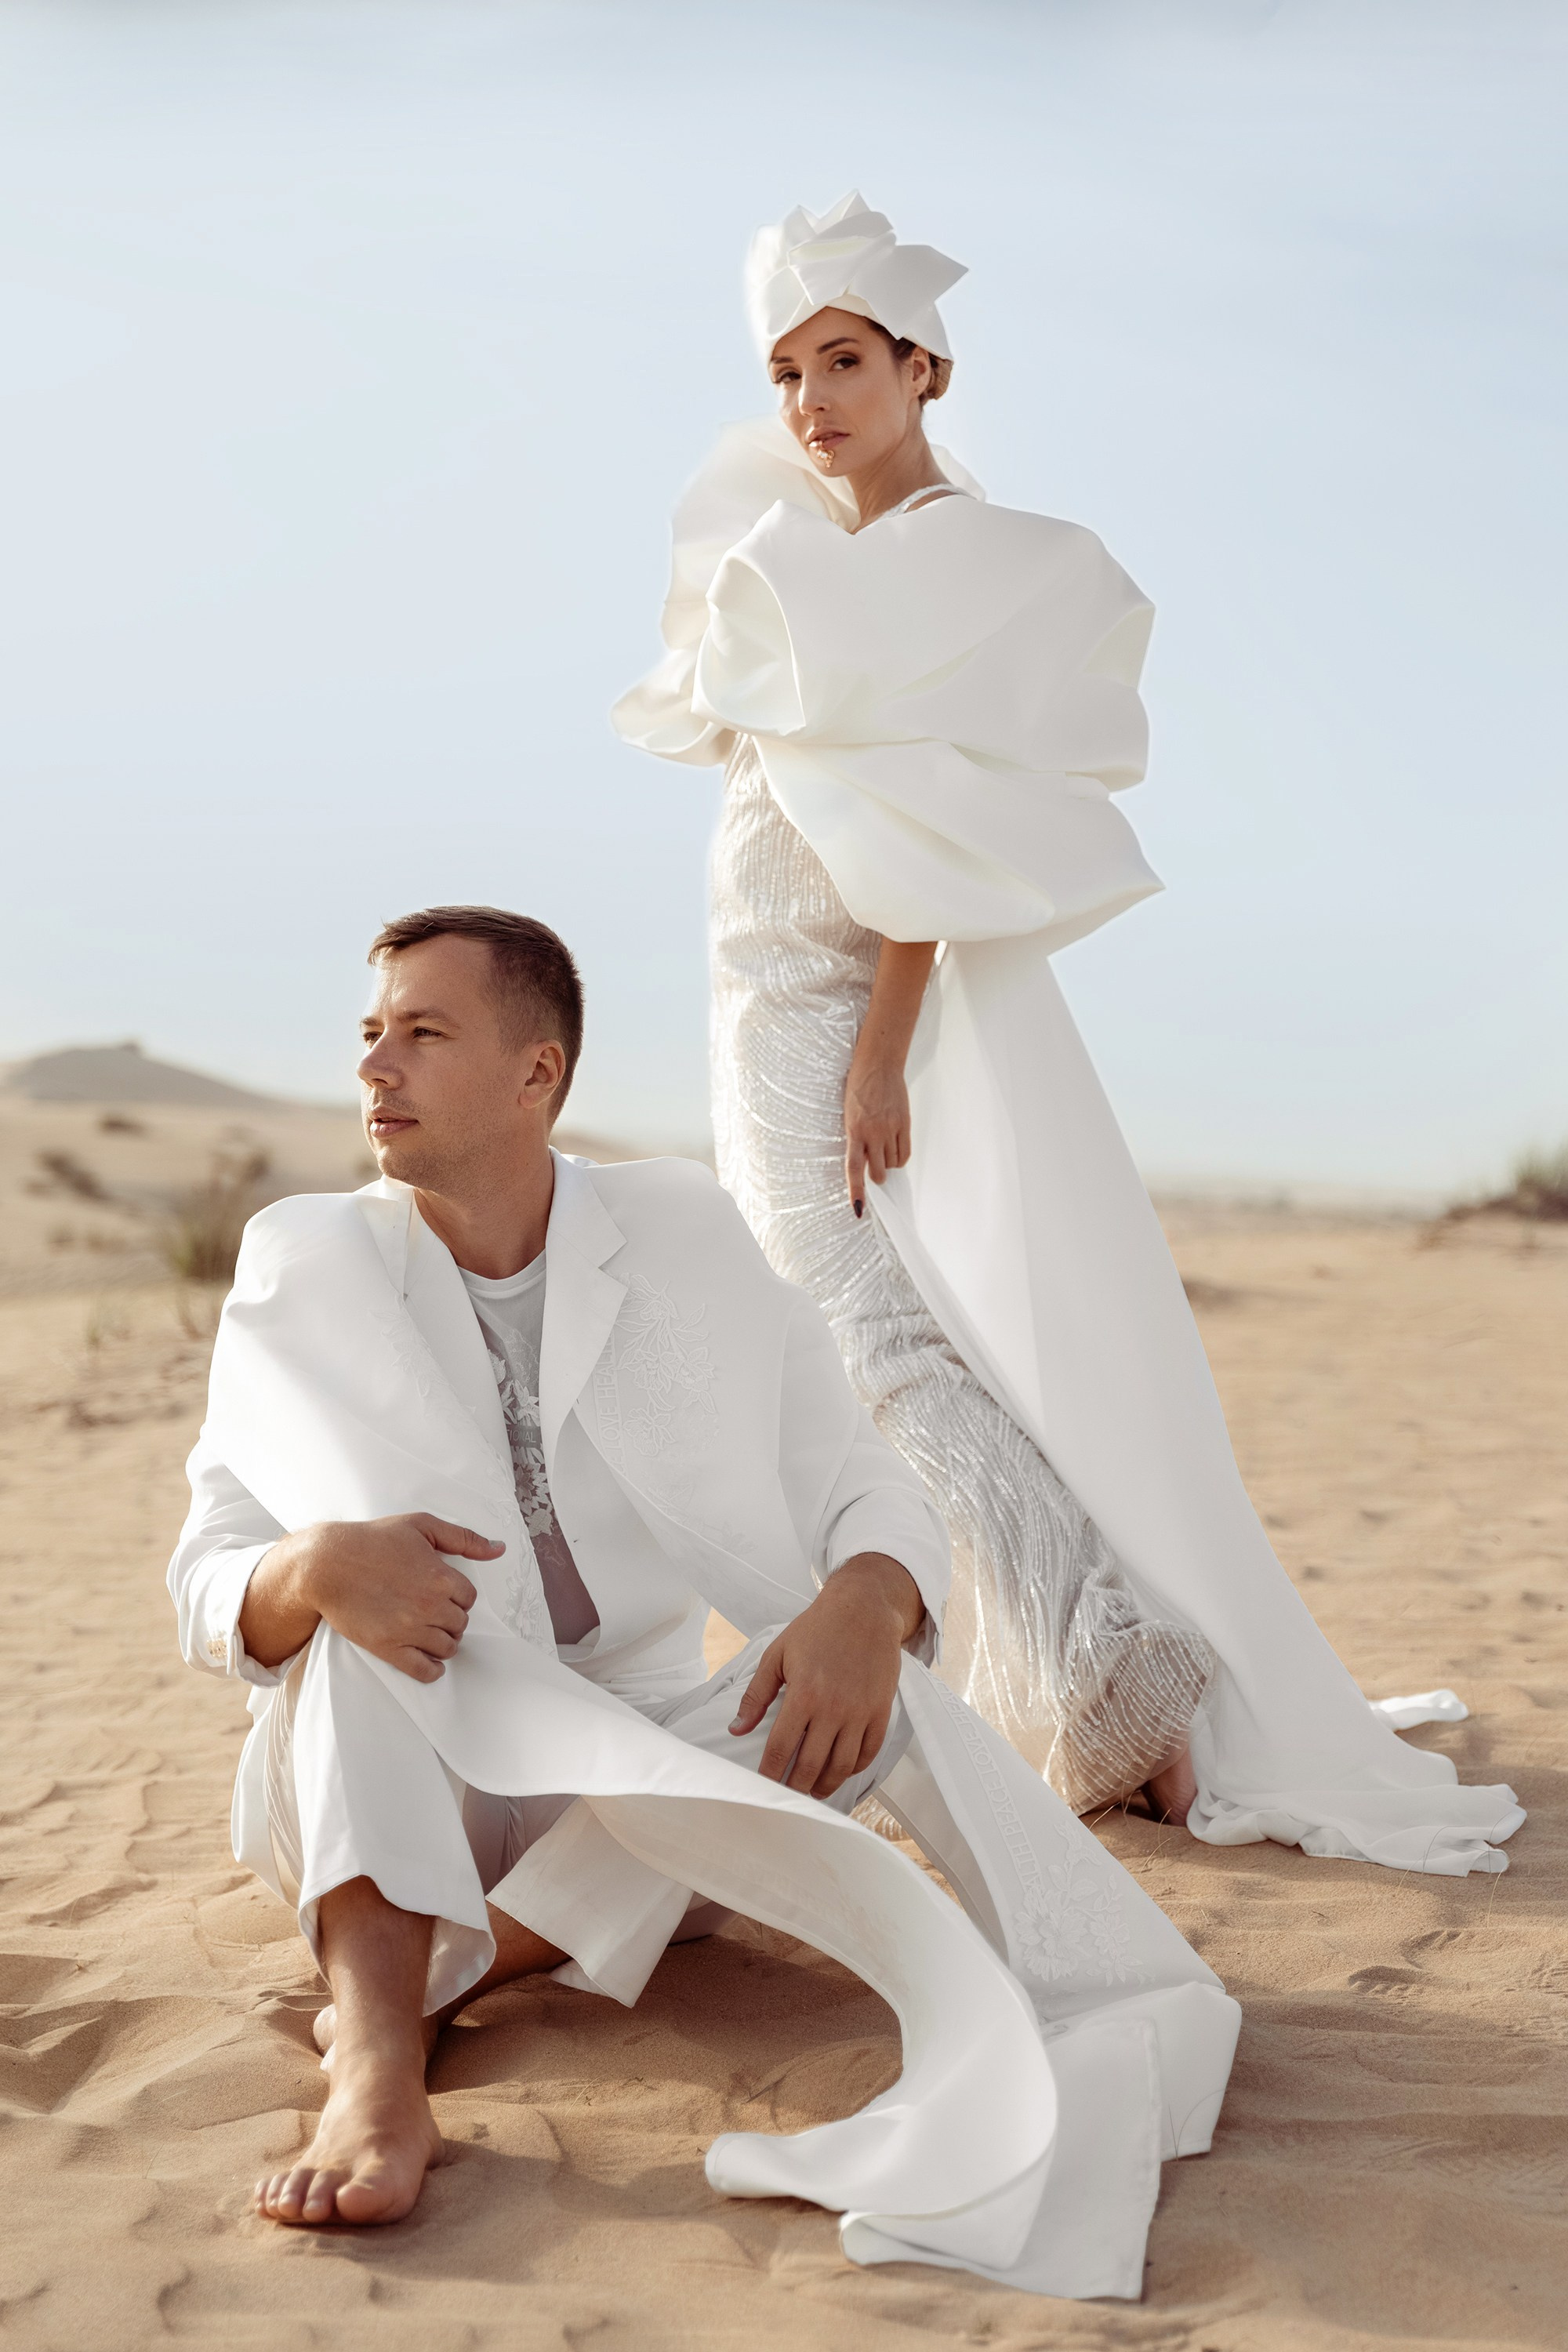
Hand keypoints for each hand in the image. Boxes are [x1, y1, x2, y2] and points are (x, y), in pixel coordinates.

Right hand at [239, 1514, 501, 1680]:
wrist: (327, 1564)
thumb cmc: (373, 1540)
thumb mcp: (421, 1526)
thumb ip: (464, 1538)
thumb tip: (499, 1549)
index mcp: (441, 1577)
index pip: (469, 1598)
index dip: (458, 1596)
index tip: (445, 1593)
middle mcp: (430, 1606)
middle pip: (460, 1624)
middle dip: (451, 1618)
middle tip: (435, 1611)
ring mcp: (409, 1629)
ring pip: (447, 1647)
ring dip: (444, 1641)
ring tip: (431, 1632)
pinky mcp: (389, 1647)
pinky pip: (424, 1670)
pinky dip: (432, 1670)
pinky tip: (431, 1662)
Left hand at [728, 1553, 924, 1797]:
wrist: (865, 1609)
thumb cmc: (817, 1629)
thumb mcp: (777, 1655)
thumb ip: (756, 1695)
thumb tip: (736, 1729)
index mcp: (804, 1694)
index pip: (781, 1749)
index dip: (770, 1774)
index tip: (762, 1787)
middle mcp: (833, 1708)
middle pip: (811, 1765)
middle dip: (795, 1788)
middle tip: (786, 1797)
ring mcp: (860, 1712)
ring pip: (841, 1766)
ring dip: (825, 1786)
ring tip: (813, 1792)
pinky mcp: (880, 1711)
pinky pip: (869, 1752)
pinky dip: (854, 1768)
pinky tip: (841, 1771)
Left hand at [843, 1052, 910, 1218]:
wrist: (878, 1065)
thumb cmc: (858, 1087)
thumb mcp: (849, 1114)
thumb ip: (856, 1137)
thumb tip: (864, 1159)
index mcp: (853, 1131)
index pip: (854, 1168)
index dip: (856, 1190)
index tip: (858, 1208)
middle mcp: (872, 1133)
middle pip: (878, 1171)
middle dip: (877, 1176)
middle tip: (876, 1171)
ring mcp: (890, 1129)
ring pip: (892, 1164)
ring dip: (888, 1164)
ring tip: (884, 1150)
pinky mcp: (904, 1124)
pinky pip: (905, 1153)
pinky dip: (900, 1158)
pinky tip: (896, 1151)